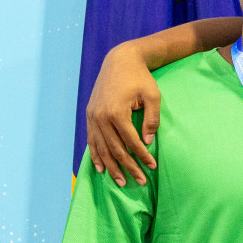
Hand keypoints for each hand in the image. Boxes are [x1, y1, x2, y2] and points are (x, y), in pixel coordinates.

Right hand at [86, 46, 161, 185]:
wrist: (120, 61)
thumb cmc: (141, 78)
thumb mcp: (153, 96)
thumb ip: (152, 120)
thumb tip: (147, 143)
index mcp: (117, 112)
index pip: (131, 142)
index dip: (142, 157)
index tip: (152, 167)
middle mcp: (101, 117)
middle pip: (115, 149)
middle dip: (128, 167)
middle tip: (139, 181)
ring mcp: (93, 116)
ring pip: (101, 148)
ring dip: (111, 167)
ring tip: (120, 182)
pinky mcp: (90, 115)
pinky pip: (92, 140)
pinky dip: (96, 155)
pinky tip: (101, 168)